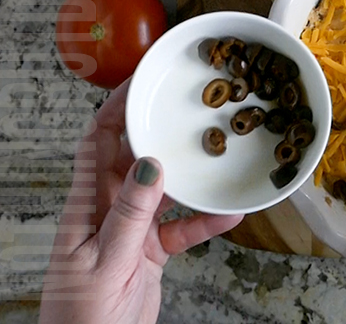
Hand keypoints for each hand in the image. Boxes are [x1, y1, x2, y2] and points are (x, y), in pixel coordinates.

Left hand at [39, 79, 243, 323]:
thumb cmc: (80, 315)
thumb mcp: (104, 262)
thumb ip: (129, 215)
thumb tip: (150, 165)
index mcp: (87, 204)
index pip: (98, 141)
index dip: (115, 108)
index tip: (139, 82)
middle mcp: (110, 207)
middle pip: (134, 154)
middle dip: (157, 127)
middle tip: (187, 104)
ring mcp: (133, 227)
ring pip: (165, 187)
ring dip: (189, 172)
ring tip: (217, 151)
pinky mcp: (153, 249)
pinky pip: (184, 226)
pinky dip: (205, 219)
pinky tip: (229, 213)